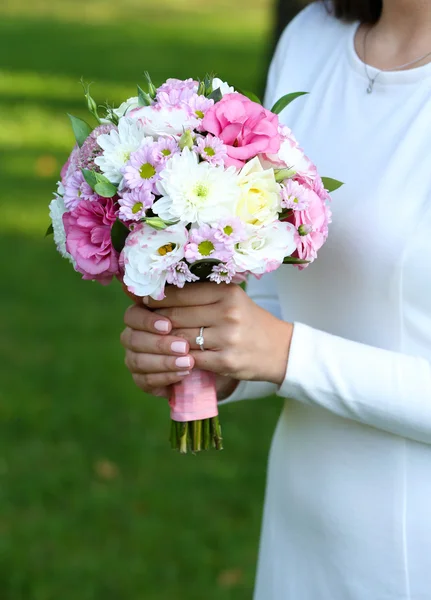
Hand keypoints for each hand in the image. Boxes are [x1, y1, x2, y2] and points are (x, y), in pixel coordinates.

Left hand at [121, 282, 292, 396]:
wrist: (281, 349)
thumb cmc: (249, 320)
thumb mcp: (231, 299)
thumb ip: (201, 294)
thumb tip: (160, 291)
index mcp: (226, 292)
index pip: (181, 294)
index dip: (158, 299)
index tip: (144, 301)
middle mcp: (228, 312)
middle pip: (176, 317)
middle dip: (157, 322)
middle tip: (145, 324)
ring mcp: (228, 338)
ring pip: (180, 339)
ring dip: (166, 342)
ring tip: (158, 340)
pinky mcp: (227, 361)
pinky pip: (192, 359)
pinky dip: (180, 359)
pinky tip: (174, 357)